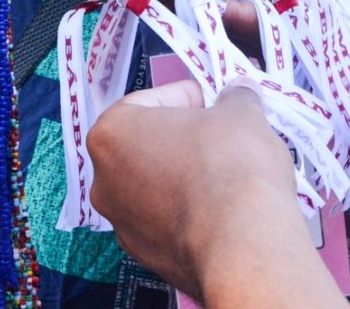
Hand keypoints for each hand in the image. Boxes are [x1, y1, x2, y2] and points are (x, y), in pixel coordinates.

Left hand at [87, 79, 349, 306]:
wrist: (244, 244)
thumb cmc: (230, 169)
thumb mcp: (240, 113)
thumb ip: (236, 97)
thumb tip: (240, 92)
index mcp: (111, 134)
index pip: (147, 100)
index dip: (186, 96)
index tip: (213, 101)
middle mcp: (105, 181)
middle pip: (147, 145)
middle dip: (185, 137)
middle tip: (222, 134)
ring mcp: (124, 224)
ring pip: (156, 185)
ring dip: (187, 174)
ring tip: (229, 172)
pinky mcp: (148, 256)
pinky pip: (169, 220)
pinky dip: (192, 210)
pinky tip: (225, 207)